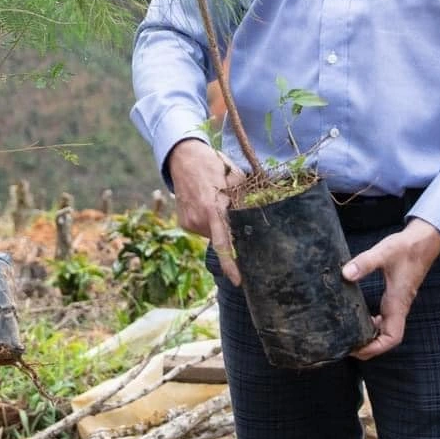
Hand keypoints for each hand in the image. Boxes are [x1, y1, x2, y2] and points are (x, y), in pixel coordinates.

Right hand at [165, 139, 242, 284]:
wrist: (184, 158)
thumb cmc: (213, 166)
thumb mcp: (234, 179)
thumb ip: (244, 200)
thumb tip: (256, 214)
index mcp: (213, 209)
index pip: (223, 243)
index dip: (231, 264)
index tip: (238, 281)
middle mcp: (199, 219)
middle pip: (220, 238)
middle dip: (229, 231)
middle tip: (229, 211)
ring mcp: (189, 222)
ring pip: (211, 234)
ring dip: (217, 225)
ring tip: (215, 202)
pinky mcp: (183, 222)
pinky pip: (201, 229)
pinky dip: (207, 222)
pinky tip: (206, 204)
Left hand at [340, 218, 439, 359]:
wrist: (424, 241)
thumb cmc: (407, 247)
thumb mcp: (384, 252)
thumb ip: (365, 263)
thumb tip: (346, 274)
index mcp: (398, 302)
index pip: (392, 337)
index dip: (375, 348)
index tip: (357, 349)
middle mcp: (399, 307)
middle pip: (388, 339)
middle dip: (369, 347)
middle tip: (347, 345)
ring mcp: (398, 303)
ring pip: (387, 330)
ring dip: (372, 336)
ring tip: (351, 335)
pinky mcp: (396, 297)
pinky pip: (386, 319)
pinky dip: (374, 324)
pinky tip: (361, 318)